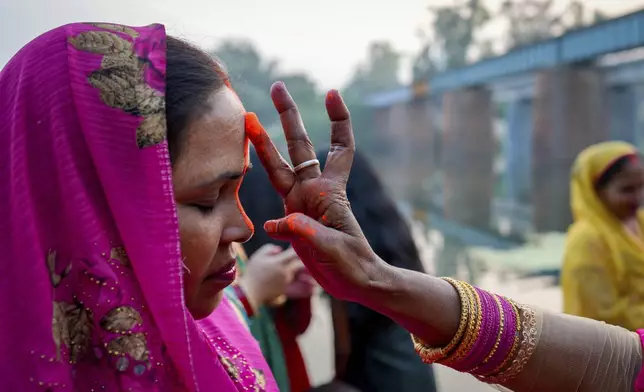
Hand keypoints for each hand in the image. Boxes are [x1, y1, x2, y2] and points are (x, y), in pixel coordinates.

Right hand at [246, 82, 387, 303]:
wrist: (354, 282)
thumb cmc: (353, 264)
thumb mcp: (334, 248)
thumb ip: (307, 233)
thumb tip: (278, 222)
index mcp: (331, 191)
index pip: (339, 147)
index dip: (338, 120)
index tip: (331, 93)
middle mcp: (314, 191)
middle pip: (299, 146)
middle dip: (289, 116)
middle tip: (278, 86)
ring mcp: (301, 204)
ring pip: (279, 166)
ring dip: (264, 142)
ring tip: (249, 117)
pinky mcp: (292, 221)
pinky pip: (274, 205)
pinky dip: (266, 209)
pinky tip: (266, 219)